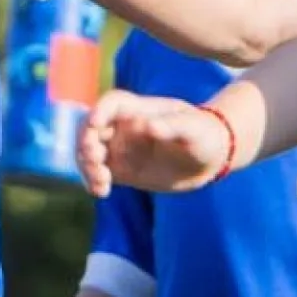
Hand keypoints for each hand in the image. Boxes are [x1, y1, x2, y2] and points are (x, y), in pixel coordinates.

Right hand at [81, 88, 241, 195]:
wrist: (211, 158)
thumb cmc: (204, 134)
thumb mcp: (193, 128)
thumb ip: (171, 126)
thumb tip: (147, 125)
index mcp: (139, 110)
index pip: (111, 104)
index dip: (99, 112)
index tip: (95, 125)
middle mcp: (124, 127)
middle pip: (91, 128)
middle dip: (86, 142)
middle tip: (96, 160)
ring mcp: (121, 148)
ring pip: (90, 153)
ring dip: (87, 166)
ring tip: (101, 183)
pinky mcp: (122, 170)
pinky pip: (99, 174)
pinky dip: (94, 182)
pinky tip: (101, 192)